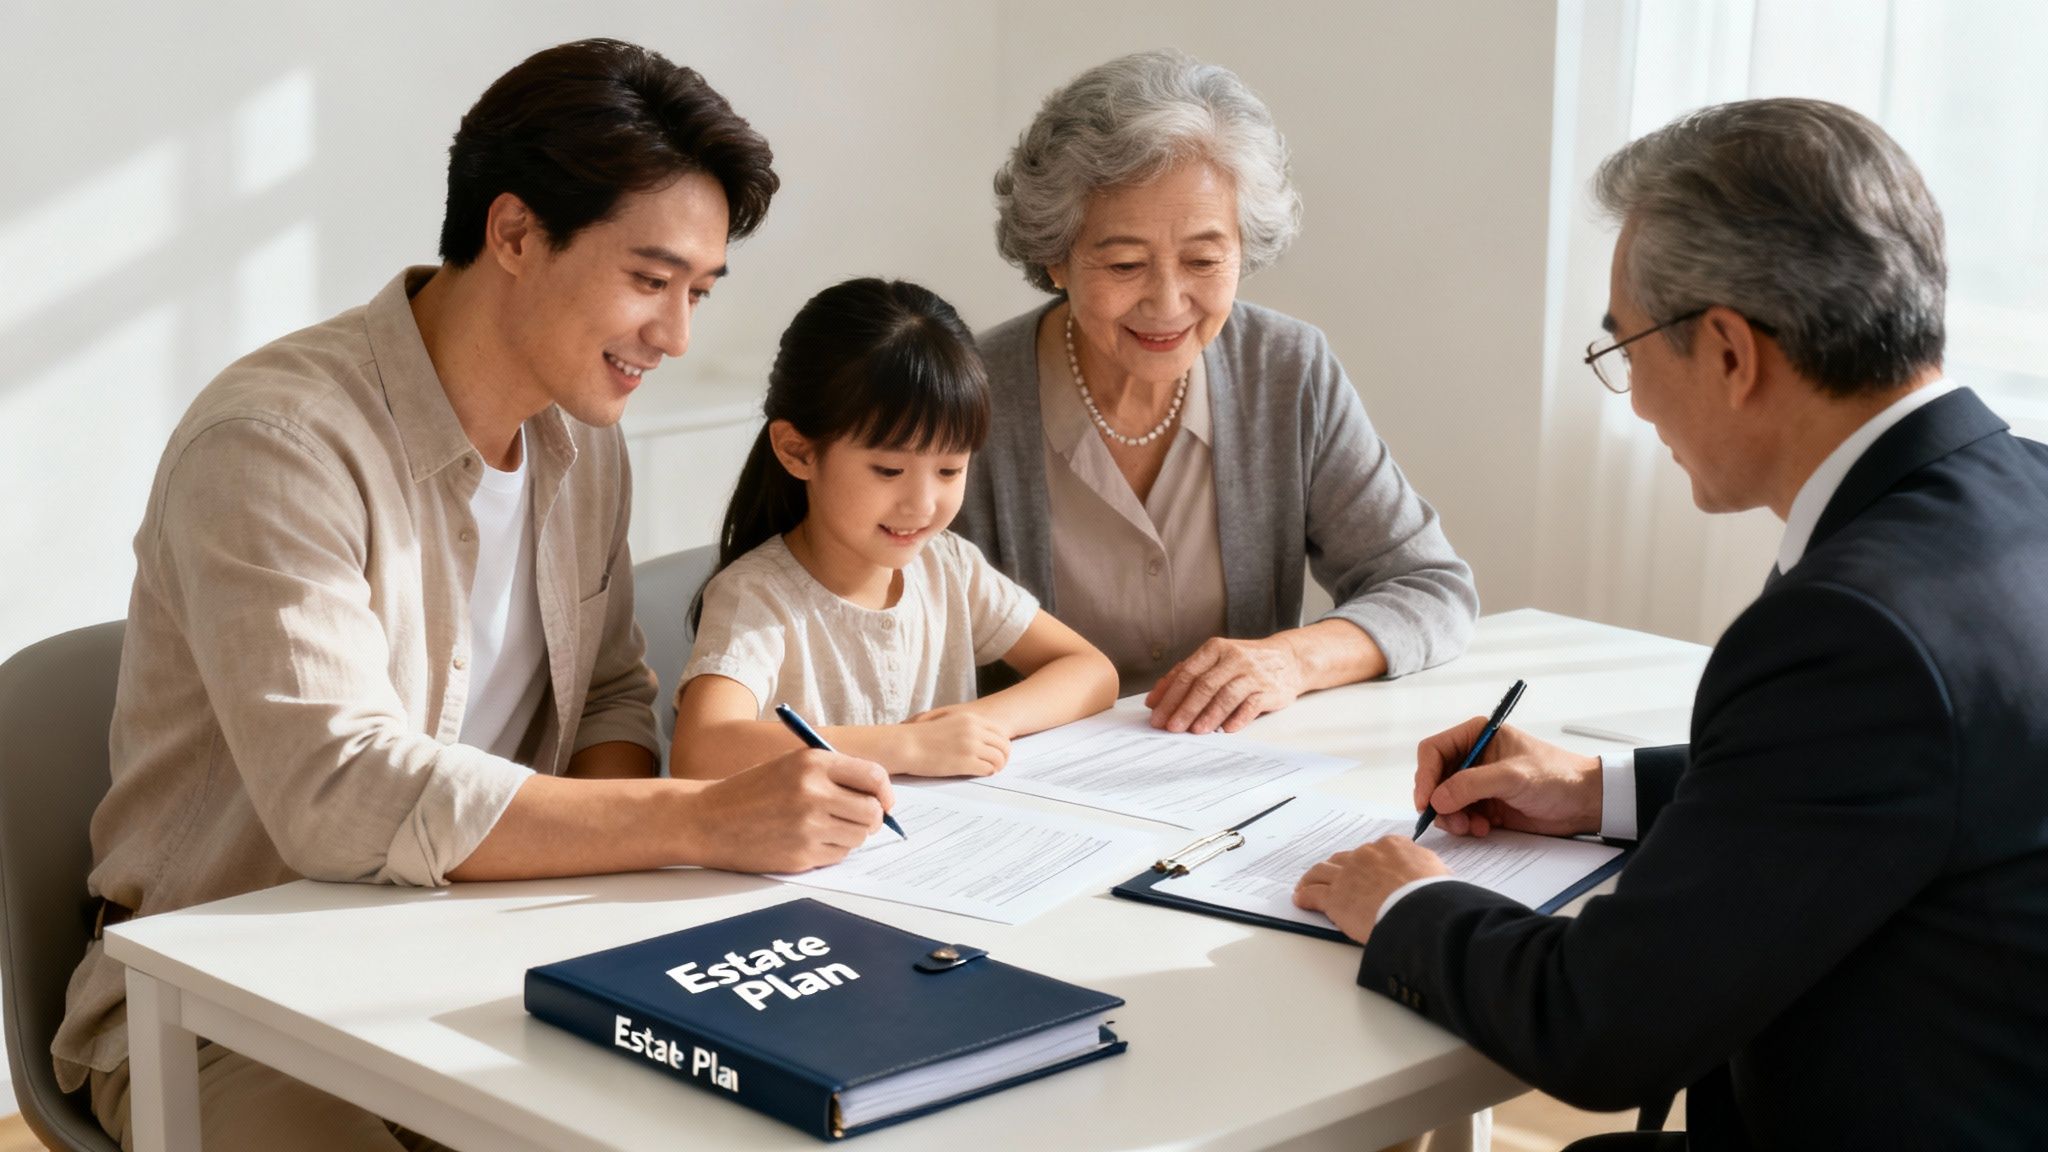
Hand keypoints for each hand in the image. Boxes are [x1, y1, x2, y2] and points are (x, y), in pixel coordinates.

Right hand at [687, 749, 892, 872]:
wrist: (708, 820)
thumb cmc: (752, 792)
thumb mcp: (791, 765)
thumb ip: (834, 774)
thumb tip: (879, 795)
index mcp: (813, 763)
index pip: (874, 777)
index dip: (885, 792)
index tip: (883, 801)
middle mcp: (814, 793)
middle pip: (873, 812)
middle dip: (873, 818)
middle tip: (860, 819)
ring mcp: (808, 827)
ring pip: (859, 837)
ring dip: (851, 835)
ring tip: (826, 828)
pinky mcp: (801, 855)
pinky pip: (839, 856)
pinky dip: (832, 851)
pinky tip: (809, 841)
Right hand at [894, 708, 1010, 775]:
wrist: (906, 745)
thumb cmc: (921, 735)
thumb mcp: (948, 721)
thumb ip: (966, 726)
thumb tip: (979, 736)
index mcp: (971, 719)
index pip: (1000, 732)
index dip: (1002, 744)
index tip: (997, 752)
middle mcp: (974, 731)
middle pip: (1004, 745)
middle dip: (1004, 757)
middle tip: (997, 765)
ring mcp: (971, 746)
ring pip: (999, 758)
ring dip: (997, 766)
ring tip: (989, 770)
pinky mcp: (966, 762)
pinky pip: (988, 769)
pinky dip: (988, 773)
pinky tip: (980, 774)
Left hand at [1145, 636, 1303, 733]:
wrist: (1289, 659)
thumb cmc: (1244, 663)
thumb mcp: (1215, 660)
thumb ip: (1185, 675)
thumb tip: (1155, 698)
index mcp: (1215, 649)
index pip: (1187, 673)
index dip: (1170, 695)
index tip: (1157, 714)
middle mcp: (1234, 658)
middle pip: (1204, 685)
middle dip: (1185, 708)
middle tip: (1171, 727)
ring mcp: (1253, 674)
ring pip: (1226, 695)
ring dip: (1208, 715)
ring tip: (1194, 731)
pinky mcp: (1270, 690)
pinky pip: (1252, 705)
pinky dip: (1238, 718)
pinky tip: (1226, 729)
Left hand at [1293, 837, 1450, 943]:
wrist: (1418, 909)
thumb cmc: (1432, 893)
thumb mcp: (1437, 870)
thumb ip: (1427, 866)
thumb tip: (1429, 872)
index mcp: (1391, 846)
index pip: (1375, 851)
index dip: (1368, 862)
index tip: (1366, 870)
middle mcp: (1365, 855)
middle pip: (1345, 859)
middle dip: (1340, 868)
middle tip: (1336, 877)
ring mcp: (1347, 875)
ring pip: (1322, 871)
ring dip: (1314, 877)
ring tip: (1308, 884)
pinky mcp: (1334, 897)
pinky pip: (1313, 894)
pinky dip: (1305, 896)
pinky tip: (1301, 899)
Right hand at [1414, 717, 1601, 837]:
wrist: (1585, 803)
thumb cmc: (1557, 777)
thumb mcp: (1512, 776)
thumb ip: (1471, 785)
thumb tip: (1436, 799)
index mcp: (1476, 736)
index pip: (1433, 751)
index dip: (1425, 775)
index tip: (1426, 801)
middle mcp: (1473, 757)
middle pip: (1435, 779)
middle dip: (1439, 802)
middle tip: (1452, 821)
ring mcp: (1478, 783)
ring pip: (1444, 801)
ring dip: (1452, 817)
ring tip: (1471, 827)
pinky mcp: (1486, 805)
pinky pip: (1460, 816)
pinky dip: (1466, 826)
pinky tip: (1484, 829)